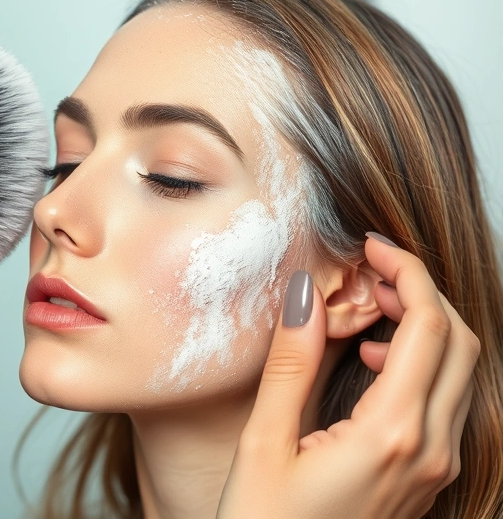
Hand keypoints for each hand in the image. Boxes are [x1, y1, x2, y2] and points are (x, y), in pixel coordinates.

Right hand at [217, 234, 478, 518]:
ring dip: (424, 328)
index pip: (429, 328)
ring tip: (367, 313)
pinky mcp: (425, 478)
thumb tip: (307, 293)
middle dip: (421, 293)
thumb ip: (292, 363)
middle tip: (370, 272)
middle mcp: (429, 450)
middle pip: (461, 343)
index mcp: (392, 435)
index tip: (371, 247)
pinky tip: (372, 365)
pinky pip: (446, 403)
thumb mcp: (264, 441)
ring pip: (461, 373)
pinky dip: (420, 366)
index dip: (407, 273)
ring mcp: (434, 468)